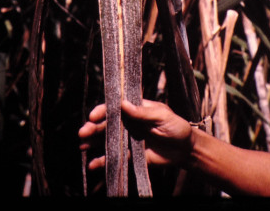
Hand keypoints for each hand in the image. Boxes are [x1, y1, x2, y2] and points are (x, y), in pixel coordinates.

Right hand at [78, 99, 194, 169]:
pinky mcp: (132, 155)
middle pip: (108, 125)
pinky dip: (104, 161)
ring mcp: (129, 139)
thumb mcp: (163, 116)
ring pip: (108, 140)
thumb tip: (123, 103)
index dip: (103, 111)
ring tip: (82, 147)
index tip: (93, 116)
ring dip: (93, 143)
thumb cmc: (177, 127)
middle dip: (93, 128)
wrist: (186, 149)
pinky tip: (93, 164)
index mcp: (136, 110)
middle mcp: (130, 123)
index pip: (116, 108)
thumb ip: (143, 112)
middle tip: (83, 133)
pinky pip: (116, 158)